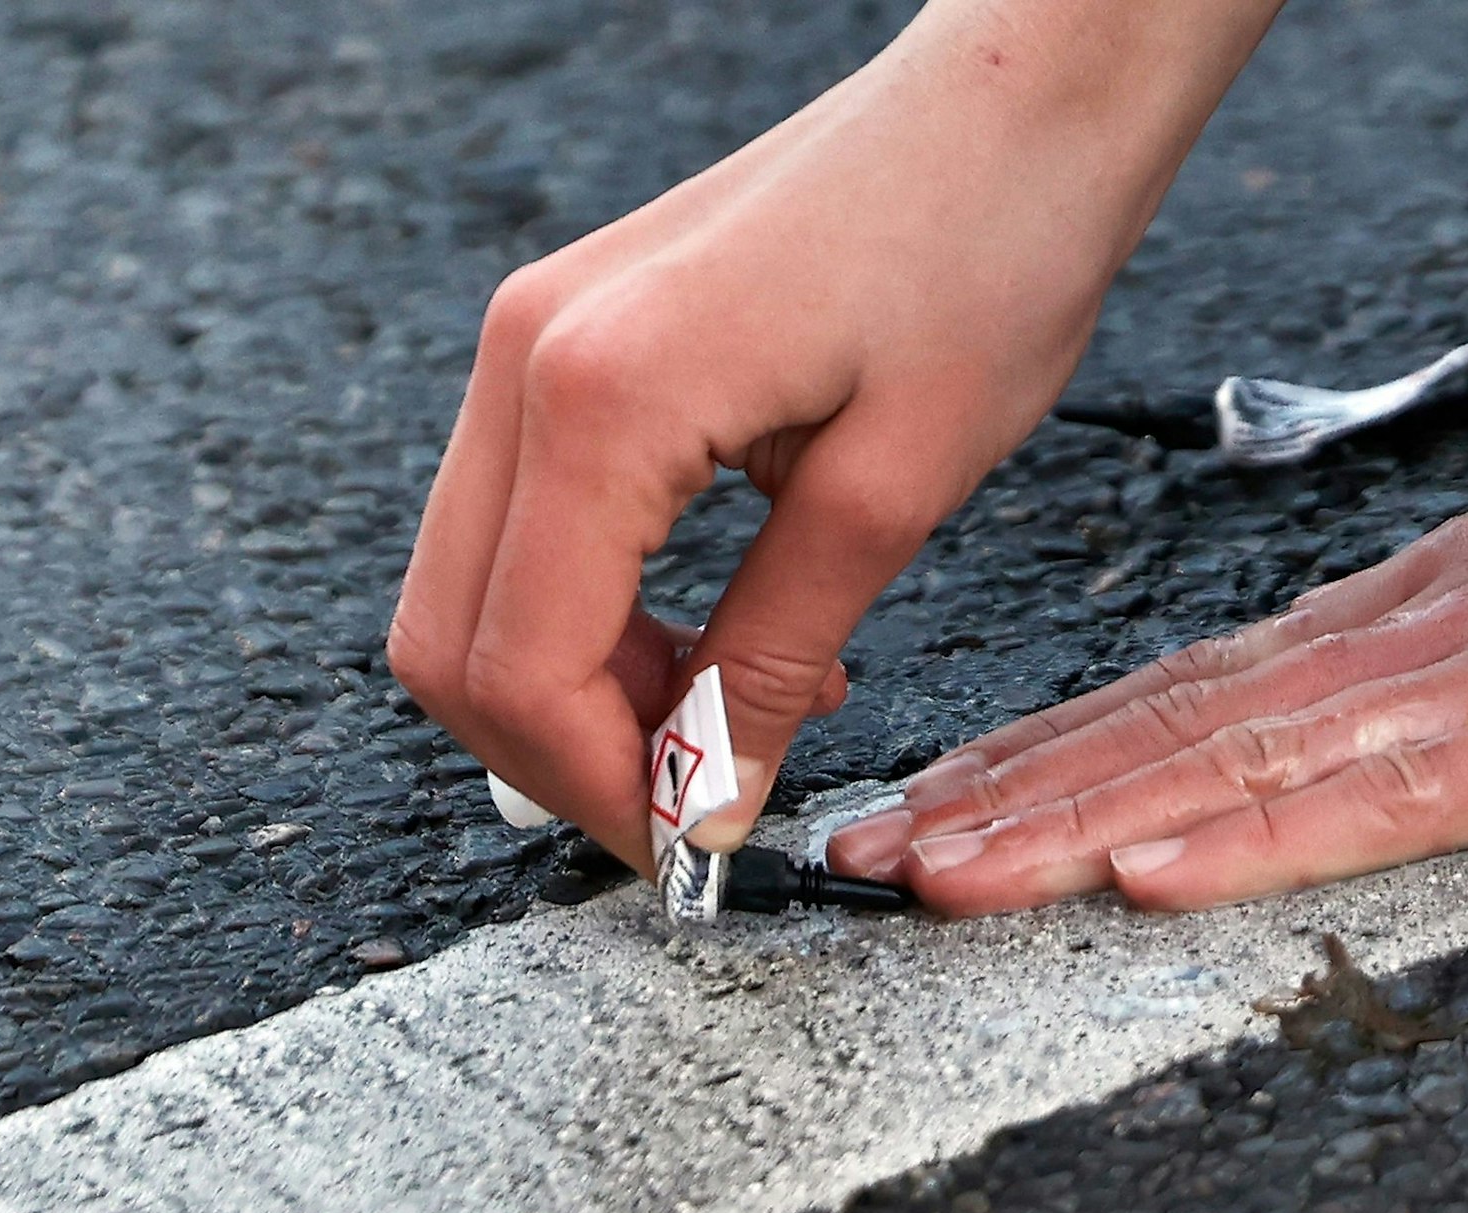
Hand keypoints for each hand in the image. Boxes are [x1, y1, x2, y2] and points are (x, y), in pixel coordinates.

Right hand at [388, 1, 1281, 874]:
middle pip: (452, 635)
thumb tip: (711, 799)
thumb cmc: (988, 252)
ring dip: (580, 685)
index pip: (518, 665)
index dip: (596, 791)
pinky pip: (532, 518)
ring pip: (480, 583)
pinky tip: (715, 632)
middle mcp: (526, 360)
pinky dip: (596, 611)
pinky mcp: (574, 339)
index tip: (689, 857)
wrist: (1014, 100)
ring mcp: (536, 340)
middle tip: (697, 803)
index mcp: (598, 396)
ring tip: (734, 711)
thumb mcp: (892, 489)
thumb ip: (774, 658)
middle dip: (561, 752)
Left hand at [828, 417, 1467, 913]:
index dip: (1033, 747)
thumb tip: (1314, 680)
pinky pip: (1374, 799)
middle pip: (1154, 729)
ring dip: (1071, 819)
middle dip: (1001, 793)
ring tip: (946, 866)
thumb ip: (1404, 644)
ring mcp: (1449, 691)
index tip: (929, 791)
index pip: (1164, 693)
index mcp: (1367, 622)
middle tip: (873, 843)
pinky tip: (1150, 872)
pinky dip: (1253, 838)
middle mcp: (1373, 649)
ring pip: (1223, 762)